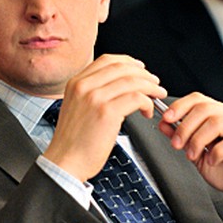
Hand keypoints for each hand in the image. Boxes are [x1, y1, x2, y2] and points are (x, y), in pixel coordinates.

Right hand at [43, 54, 165, 181]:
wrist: (64, 162)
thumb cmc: (73, 142)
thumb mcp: (76, 108)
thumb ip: (92, 94)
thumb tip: (119, 88)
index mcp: (75, 83)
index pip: (107, 60)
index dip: (128, 62)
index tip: (141, 69)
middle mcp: (83, 86)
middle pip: (122, 68)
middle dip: (144, 74)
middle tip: (155, 83)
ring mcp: (94, 98)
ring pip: (132, 81)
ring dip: (150, 87)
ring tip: (157, 96)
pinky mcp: (106, 112)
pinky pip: (135, 98)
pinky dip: (147, 103)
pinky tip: (147, 111)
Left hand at [159, 92, 222, 208]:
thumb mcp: (198, 154)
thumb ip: (182, 138)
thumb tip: (164, 123)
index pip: (199, 99)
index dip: (180, 106)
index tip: (166, 119)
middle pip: (206, 109)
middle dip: (185, 126)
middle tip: (177, 145)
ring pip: (218, 122)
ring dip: (198, 140)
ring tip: (193, 156)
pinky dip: (217, 152)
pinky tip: (212, 161)